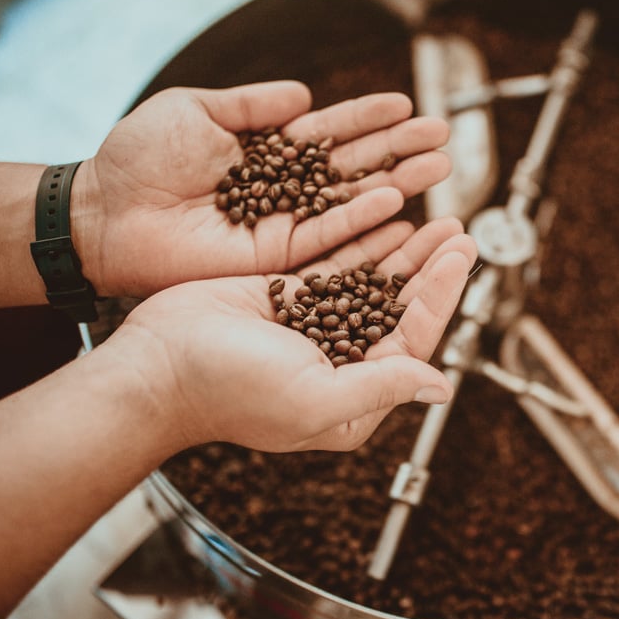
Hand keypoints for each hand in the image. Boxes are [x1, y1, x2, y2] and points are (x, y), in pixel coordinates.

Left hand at [74, 81, 450, 297]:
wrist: (103, 213)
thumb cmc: (137, 159)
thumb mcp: (195, 110)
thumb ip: (253, 105)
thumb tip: (306, 96)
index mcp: (267, 151)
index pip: (330, 132)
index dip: (369, 118)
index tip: (408, 104)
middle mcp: (283, 189)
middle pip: (353, 168)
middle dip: (399, 151)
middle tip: (443, 138)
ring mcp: (282, 224)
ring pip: (352, 204)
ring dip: (397, 185)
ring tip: (439, 168)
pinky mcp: (275, 258)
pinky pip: (327, 239)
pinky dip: (362, 221)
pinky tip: (397, 202)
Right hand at [110, 217, 475, 451]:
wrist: (156, 364)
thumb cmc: (227, 391)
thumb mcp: (313, 398)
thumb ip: (380, 387)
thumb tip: (441, 386)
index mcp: (352, 399)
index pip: (413, 341)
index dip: (441, 297)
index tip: (461, 258)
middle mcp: (338, 364)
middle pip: (399, 309)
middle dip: (432, 270)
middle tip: (460, 233)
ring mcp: (312, 327)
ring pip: (372, 283)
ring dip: (406, 252)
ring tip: (437, 222)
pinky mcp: (286, 297)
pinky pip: (337, 265)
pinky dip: (364, 242)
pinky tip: (389, 219)